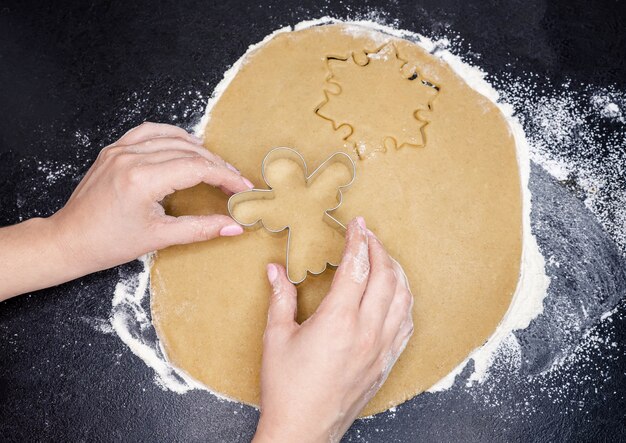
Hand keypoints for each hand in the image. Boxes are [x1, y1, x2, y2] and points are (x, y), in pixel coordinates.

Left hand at [48, 122, 253, 275]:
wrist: (69, 240)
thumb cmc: (108, 243)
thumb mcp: (159, 237)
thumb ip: (201, 228)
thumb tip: (233, 226)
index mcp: (142, 179)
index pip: (198, 168)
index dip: (226, 177)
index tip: (243, 188)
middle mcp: (131, 157)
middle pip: (189, 152)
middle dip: (218, 166)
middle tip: (236, 182)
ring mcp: (120, 149)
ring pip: (172, 138)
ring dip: (199, 150)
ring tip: (217, 166)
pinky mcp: (114, 149)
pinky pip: (149, 131)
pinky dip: (172, 136)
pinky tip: (186, 144)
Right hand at [253, 217, 413, 442]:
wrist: (303, 431)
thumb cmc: (286, 388)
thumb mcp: (276, 338)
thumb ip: (280, 298)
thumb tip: (275, 270)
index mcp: (338, 321)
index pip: (356, 267)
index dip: (358, 240)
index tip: (358, 223)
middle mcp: (367, 331)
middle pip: (386, 276)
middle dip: (379, 249)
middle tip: (369, 235)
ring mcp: (381, 348)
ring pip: (403, 298)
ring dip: (397, 272)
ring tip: (384, 258)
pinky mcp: (386, 362)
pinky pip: (407, 324)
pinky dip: (405, 301)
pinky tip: (397, 294)